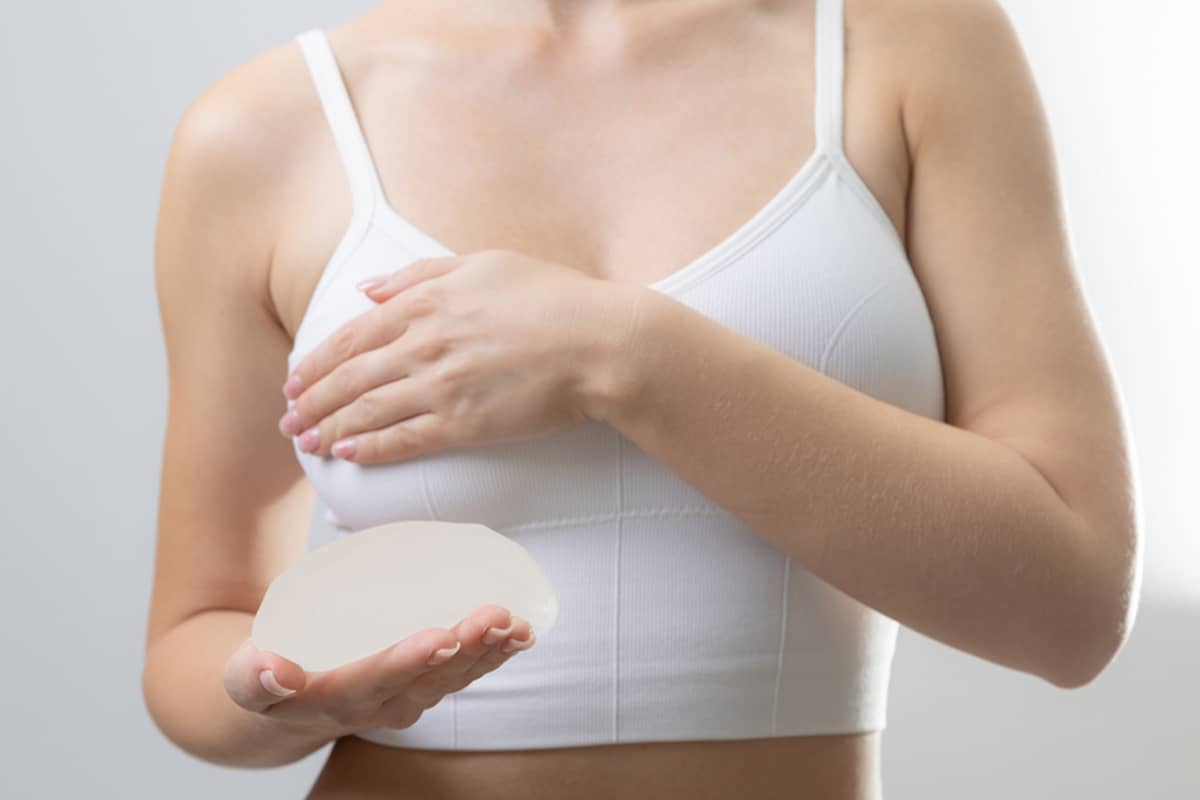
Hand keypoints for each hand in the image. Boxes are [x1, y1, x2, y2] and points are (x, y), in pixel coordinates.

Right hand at [224, 604, 534, 735]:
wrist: (286, 699)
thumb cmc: (269, 676)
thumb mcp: (244, 679)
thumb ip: (251, 675)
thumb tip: (272, 666)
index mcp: (333, 700)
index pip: (374, 683)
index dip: (407, 661)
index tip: (439, 636)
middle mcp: (379, 705)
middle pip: (428, 680)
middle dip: (465, 648)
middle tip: (493, 618)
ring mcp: (409, 697)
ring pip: (455, 677)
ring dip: (488, 651)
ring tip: (516, 623)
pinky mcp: (427, 682)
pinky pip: (466, 670)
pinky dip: (495, 652)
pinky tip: (523, 630)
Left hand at [279, 249, 641, 463]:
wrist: (598, 342)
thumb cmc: (552, 297)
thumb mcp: (484, 263)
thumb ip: (420, 273)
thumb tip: (368, 289)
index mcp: (426, 302)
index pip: (351, 337)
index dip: (316, 362)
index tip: (296, 378)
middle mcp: (424, 344)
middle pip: (349, 379)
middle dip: (311, 402)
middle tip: (288, 420)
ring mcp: (442, 386)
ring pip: (368, 412)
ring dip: (330, 428)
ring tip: (307, 443)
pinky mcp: (465, 424)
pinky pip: (404, 440)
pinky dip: (371, 448)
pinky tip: (349, 455)